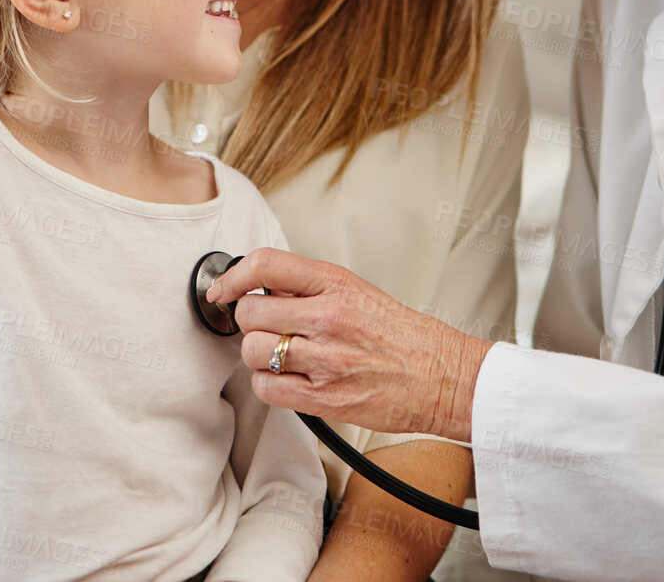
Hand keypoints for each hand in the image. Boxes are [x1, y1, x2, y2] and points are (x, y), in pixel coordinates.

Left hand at [208, 248, 494, 441]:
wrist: (440, 375)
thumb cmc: (401, 335)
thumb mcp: (357, 291)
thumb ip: (309, 287)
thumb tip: (260, 287)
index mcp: (335, 283)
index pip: (265, 265)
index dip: (232, 277)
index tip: (223, 290)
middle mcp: (327, 318)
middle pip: (249, 313)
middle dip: (249, 322)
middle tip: (268, 328)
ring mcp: (325, 360)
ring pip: (253, 352)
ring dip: (259, 356)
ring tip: (283, 355)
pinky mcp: (323, 398)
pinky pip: (267, 389)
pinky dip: (269, 385)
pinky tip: (289, 379)